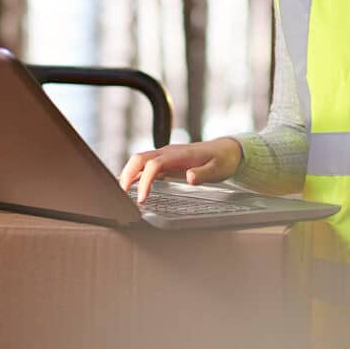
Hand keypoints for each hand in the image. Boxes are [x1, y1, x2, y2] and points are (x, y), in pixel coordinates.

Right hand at [118, 137, 242, 204]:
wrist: (227, 150)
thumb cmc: (222, 159)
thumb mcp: (218, 168)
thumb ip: (204, 173)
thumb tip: (189, 177)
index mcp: (179, 154)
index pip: (154, 164)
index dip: (145, 180)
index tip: (142, 198)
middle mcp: (169, 152)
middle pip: (140, 158)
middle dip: (128, 174)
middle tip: (122, 195)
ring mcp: (166, 156)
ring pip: (140, 161)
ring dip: (128, 174)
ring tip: (122, 194)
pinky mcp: (166, 162)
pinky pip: (145, 166)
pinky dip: (135, 175)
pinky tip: (131, 187)